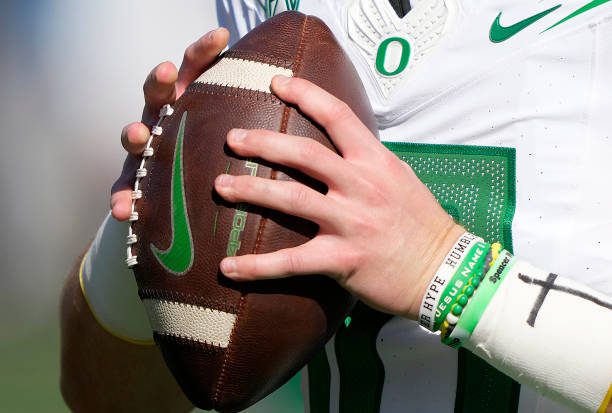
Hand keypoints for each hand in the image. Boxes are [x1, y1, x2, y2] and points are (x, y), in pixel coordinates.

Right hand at [111, 28, 229, 220]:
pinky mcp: (133, 179)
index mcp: (186, 102)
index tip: (222, 36)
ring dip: (134, 133)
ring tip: (139, 135)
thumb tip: (285, 95)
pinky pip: (124, 187)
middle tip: (166, 71)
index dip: (204, 52)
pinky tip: (121, 207)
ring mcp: (145, 148)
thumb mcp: (225, 136)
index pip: (193, 69)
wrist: (182, 195)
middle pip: (156, 94)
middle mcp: (162, 119)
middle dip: (159, 81)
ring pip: (135, 135)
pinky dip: (122, 196)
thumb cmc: (208, 154)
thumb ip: (243, 120)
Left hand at [214, 76, 464, 319]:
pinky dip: (257, 266)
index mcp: (376, 162)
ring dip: (250, 190)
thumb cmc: (422, 224)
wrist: (444, 270)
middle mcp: (361, 186)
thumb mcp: (400, 179)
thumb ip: (368, 162)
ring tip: (220, 186)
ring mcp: (350, 222)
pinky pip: (290, 261)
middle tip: (231, 139)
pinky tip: (228, 267)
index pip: (338, 116)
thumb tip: (338, 147)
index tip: (277, 83)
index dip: (306, 94)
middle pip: (303, 154)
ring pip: (290, 199)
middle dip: (263, 142)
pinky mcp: (341, 259)